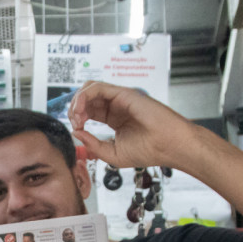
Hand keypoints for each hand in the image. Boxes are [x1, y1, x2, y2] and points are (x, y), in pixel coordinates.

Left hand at [67, 81, 197, 170]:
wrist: (168, 145)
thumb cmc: (148, 151)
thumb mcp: (112, 154)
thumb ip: (93, 145)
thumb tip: (76, 133)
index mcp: (113, 119)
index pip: (88, 111)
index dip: (77, 119)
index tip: (77, 131)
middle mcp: (115, 106)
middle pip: (86, 98)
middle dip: (74, 110)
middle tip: (75, 123)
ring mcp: (119, 98)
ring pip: (89, 89)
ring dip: (77, 101)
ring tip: (77, 117)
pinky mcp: (123, 93)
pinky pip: (97, 88)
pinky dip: (84, 96)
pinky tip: (81, 110)